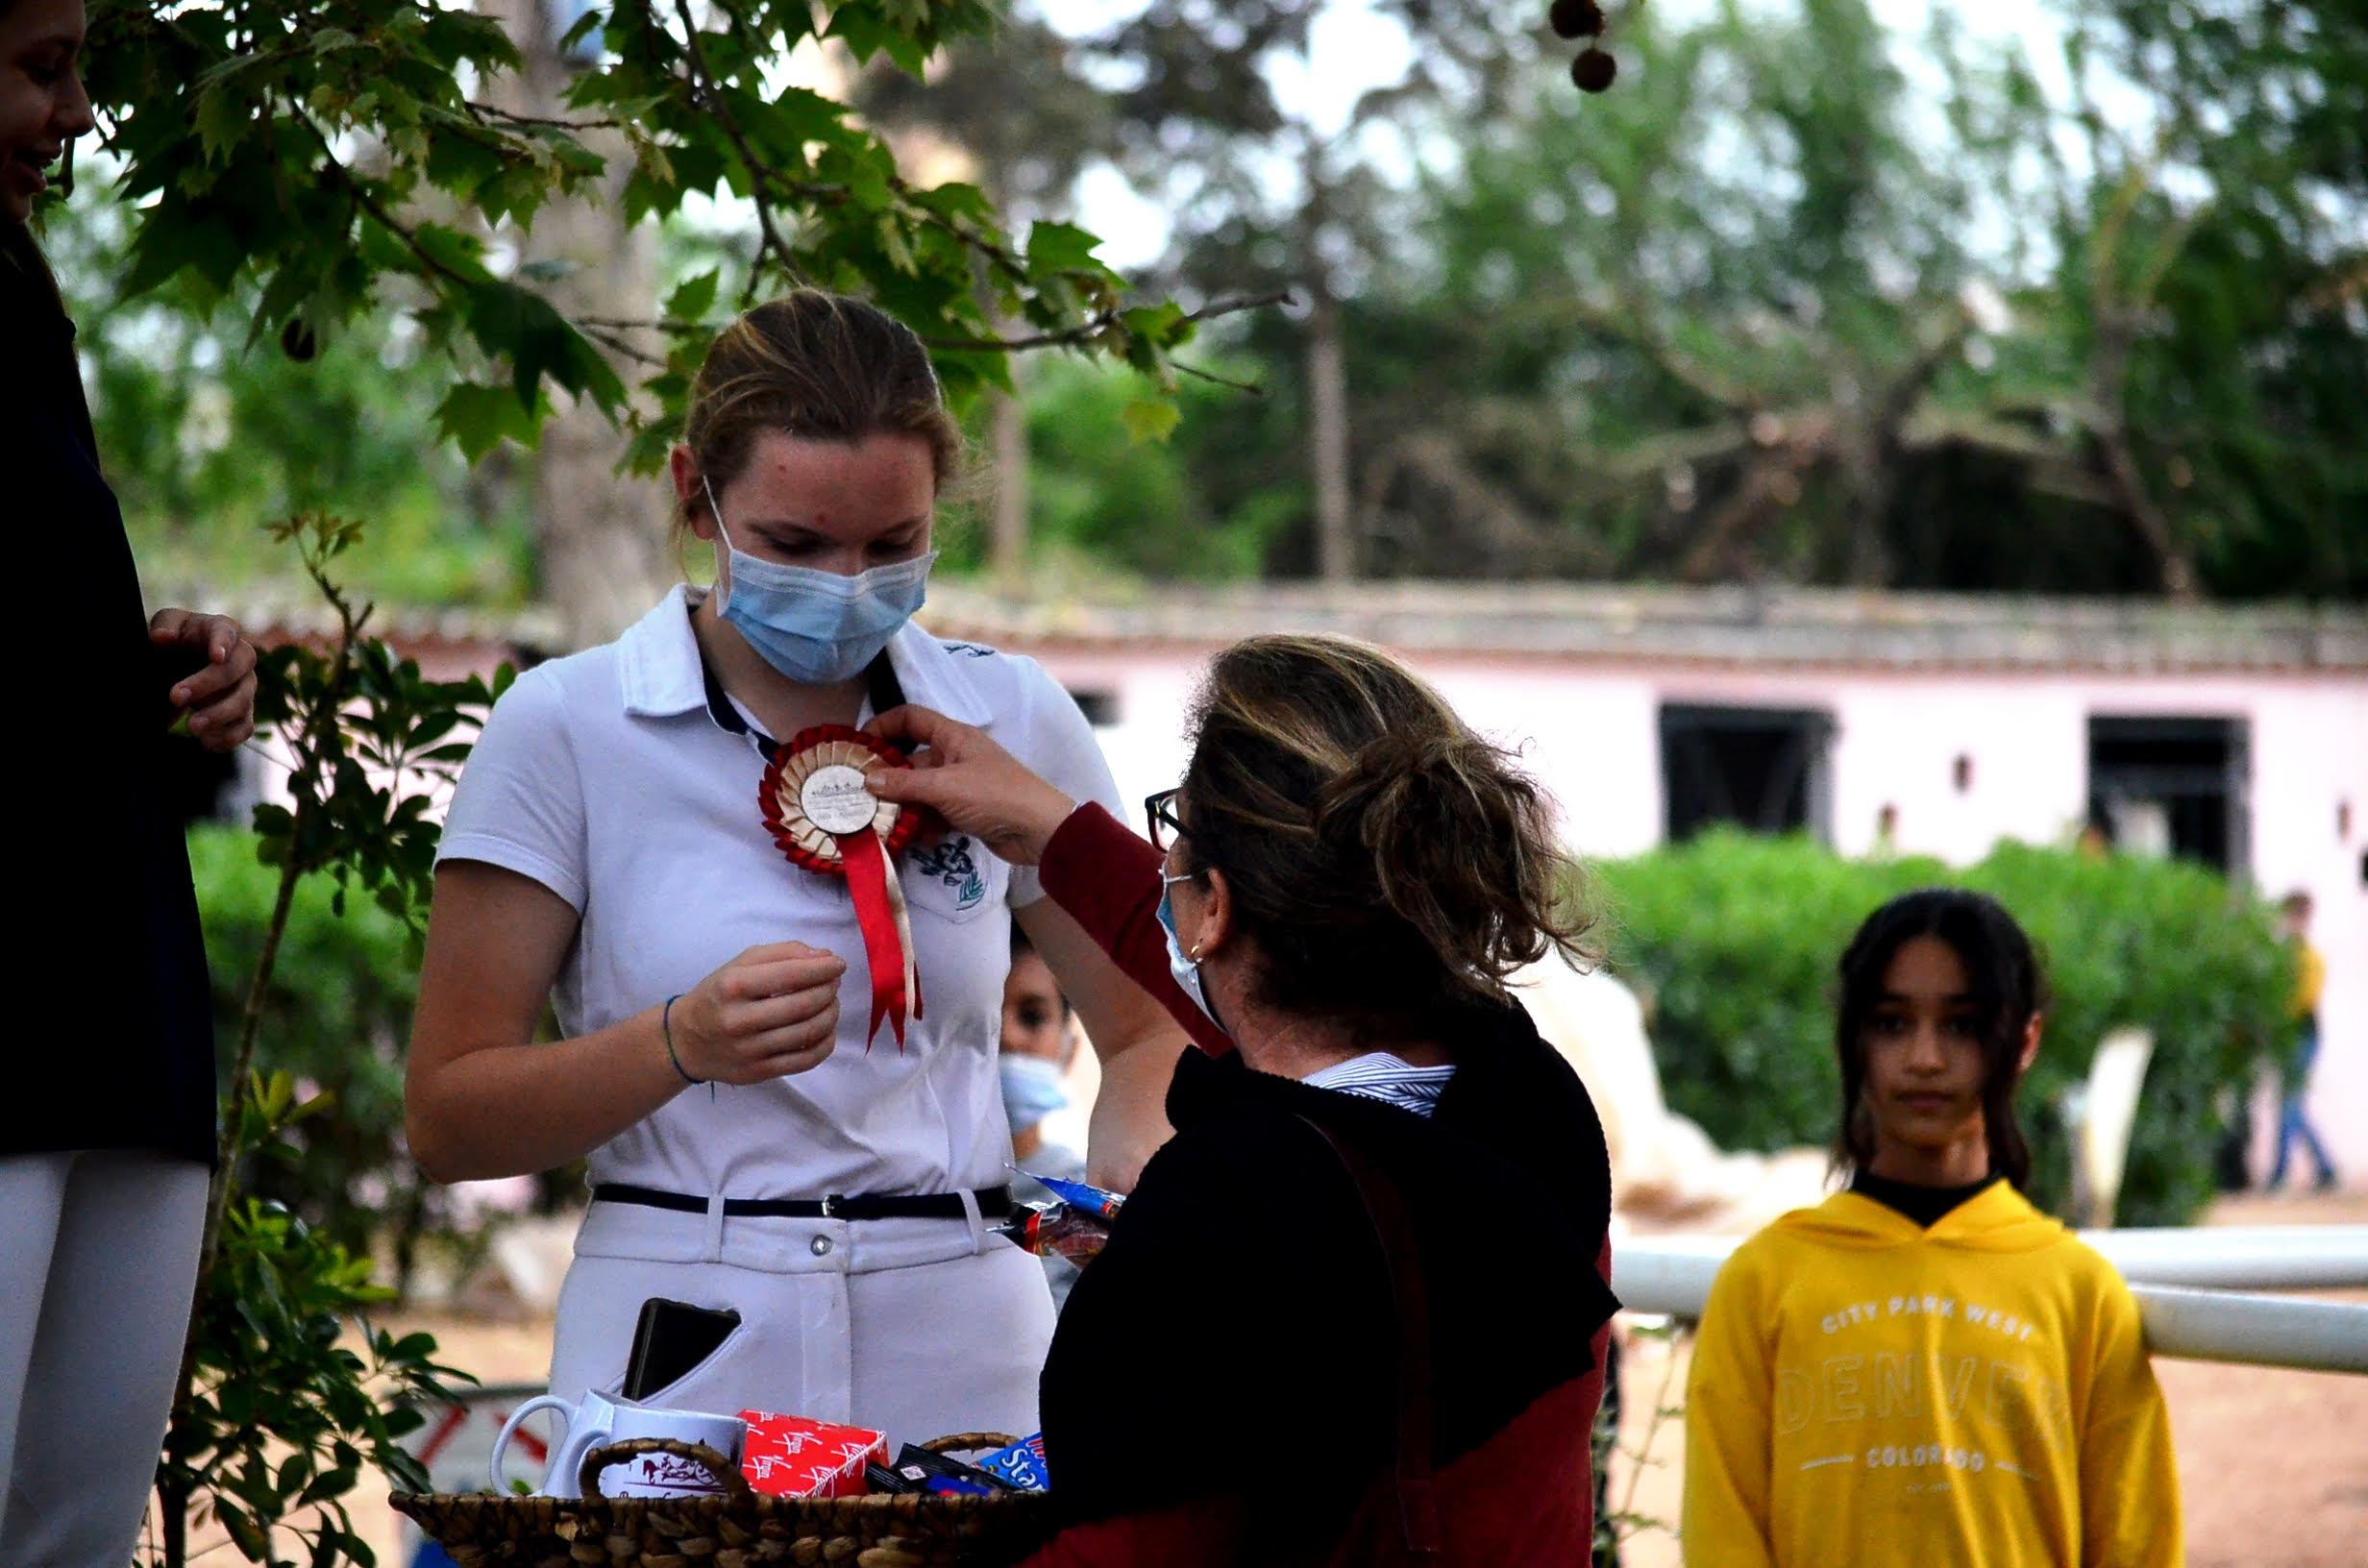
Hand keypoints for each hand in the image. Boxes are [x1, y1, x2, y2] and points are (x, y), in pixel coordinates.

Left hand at [151, 609, 257, 752]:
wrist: (177, 668)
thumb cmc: (173, 642)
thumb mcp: (164, 628)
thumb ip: (163, 628)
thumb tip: (162, 637)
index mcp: (221, 629)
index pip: (227, 632)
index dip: (223, 644)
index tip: (215, 657)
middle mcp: (241, 657)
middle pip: (237, 670)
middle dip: (208, 685)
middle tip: (175, 697)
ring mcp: (245, 686)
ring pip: (244, 702)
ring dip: (219, 716)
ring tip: (191, 728)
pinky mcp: (244, 711)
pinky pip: (245, 727)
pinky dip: (228, 738)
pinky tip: (206, 743)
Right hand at [670, 942, 846, 1084]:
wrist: (686, 1041)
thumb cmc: (718, 995)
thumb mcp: (740, 964)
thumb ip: (782, 954)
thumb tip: (824, 956)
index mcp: (733, 986)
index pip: (791, 975)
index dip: (823, 968)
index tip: (838, 964)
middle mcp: (740, 1020)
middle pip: (803, 1005)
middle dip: (829, 989)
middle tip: (834, 982)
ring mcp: (749, 1051)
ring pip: (809, 1032)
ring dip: (831, 1013)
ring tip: (831, 1003)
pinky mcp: (759, 1073)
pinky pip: (806, 1060)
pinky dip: (826, 1043)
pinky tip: (826, 1029)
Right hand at [864, 705, 1075, 866]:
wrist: (1039, 830)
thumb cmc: (995, 795)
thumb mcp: (944, 787)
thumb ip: (904, 784)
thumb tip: (867, 779)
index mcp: (953, 737)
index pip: (912, 718)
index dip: (884, 725)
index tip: (859, 745)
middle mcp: (955, 756)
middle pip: (911, 761)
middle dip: (887, 778)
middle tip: (859, 796)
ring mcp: (961, 785)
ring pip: (921, 791)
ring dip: (903, 806)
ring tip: (879, 822)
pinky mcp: (967, 811)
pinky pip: (935, 813)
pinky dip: (923, 824)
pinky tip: (911, 839)